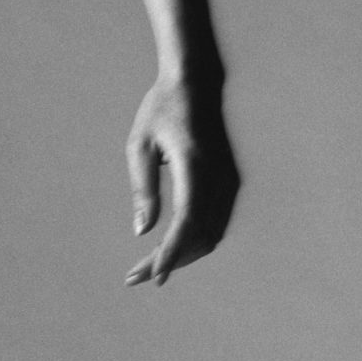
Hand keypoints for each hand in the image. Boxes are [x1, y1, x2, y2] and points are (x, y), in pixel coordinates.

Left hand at [124, 73, 237, 285]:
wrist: (195, 82)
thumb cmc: (160, 110)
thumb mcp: (139, 146)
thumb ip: (142, 189)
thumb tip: (142, 231)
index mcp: (193, 164)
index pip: (187, 220)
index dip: (171, 253)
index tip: (153, 276)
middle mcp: (217, 175)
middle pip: (199, 235)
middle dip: (169, 262)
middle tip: (134, 278)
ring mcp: (227, 179)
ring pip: (210, 234)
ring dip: (182, 256)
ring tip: (146, 269)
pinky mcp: (227, 181)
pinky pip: (214, 222)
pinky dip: (193, 242)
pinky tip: (169, 250)